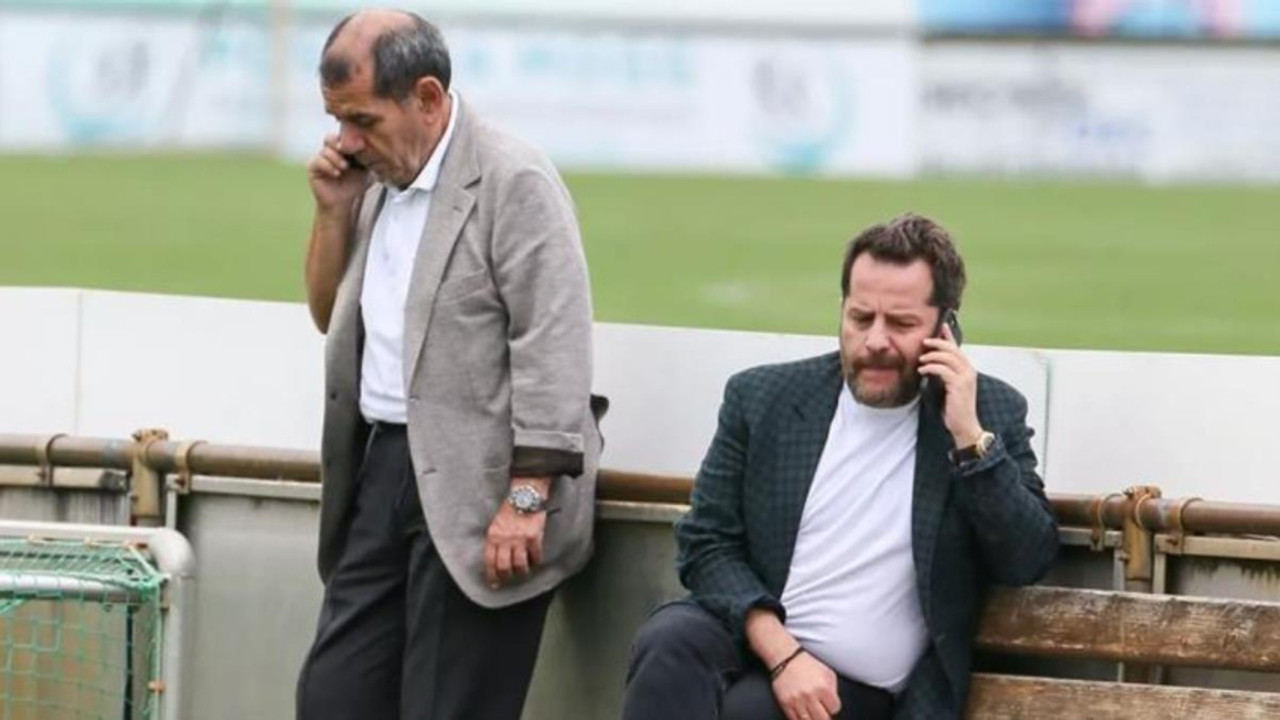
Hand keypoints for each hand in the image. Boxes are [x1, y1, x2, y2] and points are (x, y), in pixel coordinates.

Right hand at [307, 133, 367, 212]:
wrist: (343, 202)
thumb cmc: (354, 185)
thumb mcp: (365, 170)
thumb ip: (367, 157)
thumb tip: (375, 147)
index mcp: (342, 147)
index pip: (343, 135)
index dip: (351, 139)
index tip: (361, 145)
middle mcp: (329, 150)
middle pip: (331, 138)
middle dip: (341, 145)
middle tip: (351, 154)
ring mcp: (320, 157)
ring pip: (326, 150)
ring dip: (336, 158)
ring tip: (345, 167)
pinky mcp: (313, 167)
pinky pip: (318, 161)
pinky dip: (328, 166)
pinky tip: (337, 173)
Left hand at [483, 479, 548, 588]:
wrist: (524, 497)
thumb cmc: (510, 511)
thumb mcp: (495, 525)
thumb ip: (495, 541)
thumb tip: (495, 560)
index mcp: (493, 536)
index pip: (489, 562)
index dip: (491, 575)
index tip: (494, 584)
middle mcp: (505, 540)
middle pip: (504, 567)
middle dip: (506, 576)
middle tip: (509, 578)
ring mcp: (520, 539)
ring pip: (519, 565)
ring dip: (522, 571)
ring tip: (524, 571)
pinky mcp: (534, 538)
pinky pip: (535, 556)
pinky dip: (535, 561)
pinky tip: (535, 561)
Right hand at [771, 651, 840, 719]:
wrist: (786, 657)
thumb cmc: (807, 664)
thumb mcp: (827, 672)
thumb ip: (833, 690)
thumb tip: (833, 705)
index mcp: (823, 687)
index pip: (835, 708)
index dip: (833, 706)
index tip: (829, 703)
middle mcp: (810, 695)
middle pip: (823, 719)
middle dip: (824, 715)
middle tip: (821, 710)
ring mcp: (797, 700)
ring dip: (812, 718)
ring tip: (812, 711)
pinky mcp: (785, 703)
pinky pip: (795, 719)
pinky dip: (800, 718)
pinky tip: (802, 712)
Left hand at [919, 322, 983, 446]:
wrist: (964, 426)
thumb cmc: (954, 409)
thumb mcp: (948, 388)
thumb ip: (943, 375)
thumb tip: (930, 365)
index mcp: (967, 370)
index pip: (958, 349)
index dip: (949, 336)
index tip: (941, 325)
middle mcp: (969, 371)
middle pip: (953, 349)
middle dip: (938, 342)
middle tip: (924, 341)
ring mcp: (966, 377)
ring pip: (948, 357)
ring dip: (932, 355)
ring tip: (920, 359)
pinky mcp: (959, 385)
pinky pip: (943, 370)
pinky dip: (931, 368)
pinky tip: (922, 371)